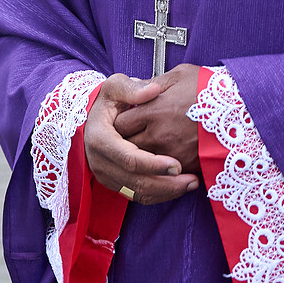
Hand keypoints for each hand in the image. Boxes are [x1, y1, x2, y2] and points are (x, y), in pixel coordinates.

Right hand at [83, 72, 198, 203]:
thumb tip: (153, 90)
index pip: (129, 158)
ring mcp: (106, 175)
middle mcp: (100, 161)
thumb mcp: (115, 86)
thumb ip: (132, 88)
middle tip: (191, 180)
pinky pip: (137, 196)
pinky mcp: (114, 182)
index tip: (177, 164)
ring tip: (191, 184)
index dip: (154, 165)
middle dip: (165, 184)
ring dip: (166, 192)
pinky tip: (179, 187)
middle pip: (135, 181)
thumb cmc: (107, 100)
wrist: (91, 117)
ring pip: (138, 193)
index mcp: (101, 139)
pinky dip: (159, 195)